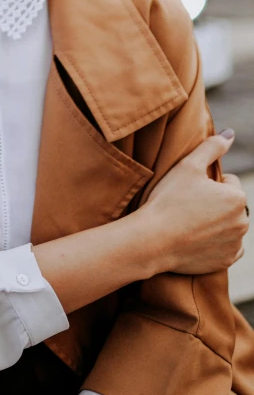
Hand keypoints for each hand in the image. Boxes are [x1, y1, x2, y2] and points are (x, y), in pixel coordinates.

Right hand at [143, 131, 248, 274]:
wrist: (152, 240)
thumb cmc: (168, 200)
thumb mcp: (188, 166)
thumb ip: (212, 146)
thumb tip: (230, 133)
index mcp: (237, 197)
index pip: (227, 182)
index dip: (206, 183)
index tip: (189, 191)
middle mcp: (243, 222)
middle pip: (229, 204)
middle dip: (214, 202)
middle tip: (187, 205)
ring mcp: (235, 244)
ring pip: (228, 224)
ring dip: (215, 221)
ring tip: (188, 221)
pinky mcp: (225, 261)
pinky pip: (227, 247)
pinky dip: (215, 242)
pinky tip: (195, 238)